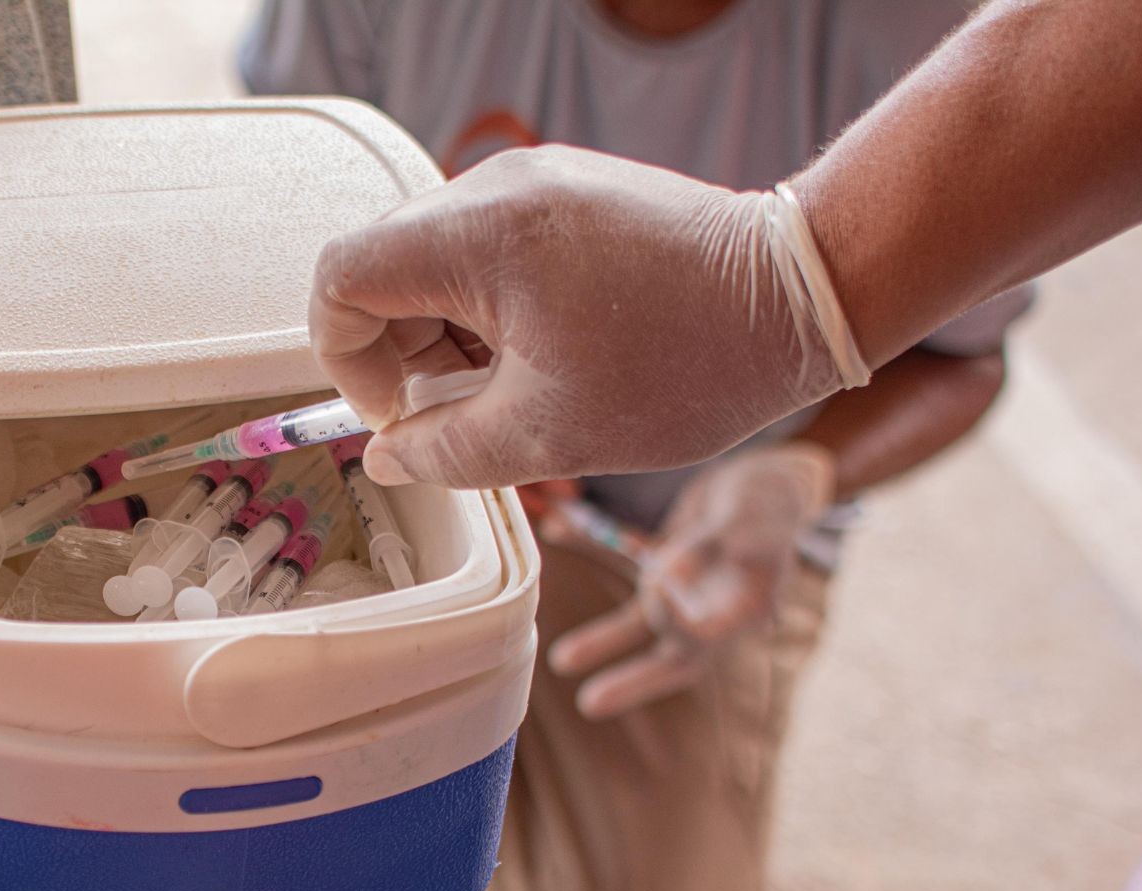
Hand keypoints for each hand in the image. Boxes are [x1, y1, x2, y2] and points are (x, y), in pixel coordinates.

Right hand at [310, 146, 860, 487]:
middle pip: (385, 272)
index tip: (402, 413)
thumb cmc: (689, 361)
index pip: (340, 279)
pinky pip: (488, 254)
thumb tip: (388, 456)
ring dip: (451, 340)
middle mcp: (497, 188)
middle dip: (406, 355)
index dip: (348, 360)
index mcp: (478, 234)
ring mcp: (535, 184)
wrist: (801, 298)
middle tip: (465, 412)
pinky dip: (492, 314)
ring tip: (518, 388)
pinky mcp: (567, 195)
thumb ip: (443, 452)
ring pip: (435, 266)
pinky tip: (547, 357)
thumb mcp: (548, 434)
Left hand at [545, 445, 833, 717]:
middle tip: (588, 705)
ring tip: (560, 661)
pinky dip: (592, 544)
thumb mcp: (749, 517)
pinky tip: (556, 527)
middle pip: (674, 656)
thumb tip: (665, 573)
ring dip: (603, 640)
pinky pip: (626, 564)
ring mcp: (692, 592)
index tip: (656, 588)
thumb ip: (708, 547)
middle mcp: (718, 611)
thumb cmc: (772, 497)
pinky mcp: (671, 566)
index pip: (708, 637)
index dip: (679, 623)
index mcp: (749, 608)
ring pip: (643, 622)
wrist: (777, 476)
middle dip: (632, 681)